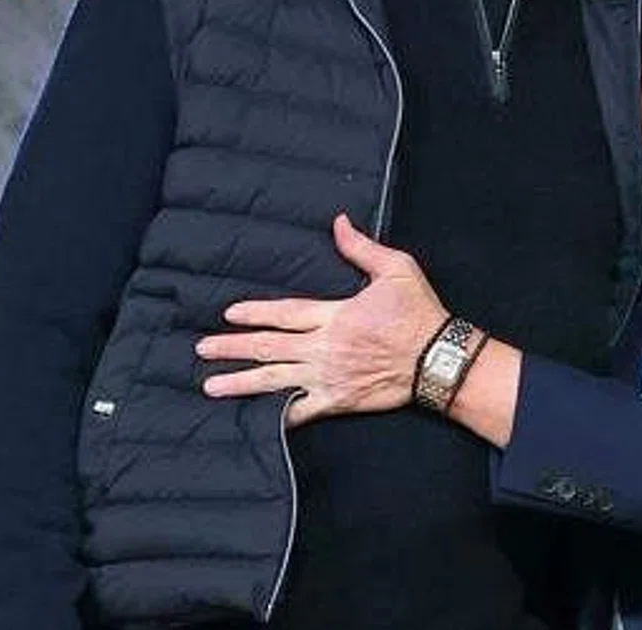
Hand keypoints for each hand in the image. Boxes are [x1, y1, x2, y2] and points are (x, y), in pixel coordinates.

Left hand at [198, 214, 449, 425]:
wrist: (439, 359)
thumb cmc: (420, 313)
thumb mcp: (396, 269)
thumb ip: (361, 248)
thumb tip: (338, 222)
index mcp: (336, 315)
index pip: (285, 313)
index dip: (254, 313)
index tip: (228, 314)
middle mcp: (325, 347)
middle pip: (270, 347)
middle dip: (233, 347)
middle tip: (202, 350)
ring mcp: (329, 377)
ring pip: (276, 380)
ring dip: (241, 382)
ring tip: (211, 386)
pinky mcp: (339, 401)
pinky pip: (302, 410)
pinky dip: (279, 415)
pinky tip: (257, 418)